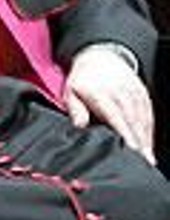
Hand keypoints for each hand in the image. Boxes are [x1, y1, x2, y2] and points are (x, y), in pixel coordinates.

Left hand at [65, 45, 155, 162]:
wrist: (100, 57)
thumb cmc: (83, 79)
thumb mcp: (70, 91)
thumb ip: (75, 109)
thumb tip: (80, 125)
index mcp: (102, 94)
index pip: (116, 117)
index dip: (125, 134)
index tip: (131, 150)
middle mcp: (121, 93)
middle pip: (133, 121)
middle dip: (139, 142)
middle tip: (142, 163)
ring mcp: (134, 93)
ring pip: (143, 119)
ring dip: (146, 139)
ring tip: (146, 159)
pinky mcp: (142, 94)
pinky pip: (149, 114)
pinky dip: (149, 130)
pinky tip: (148, 144)